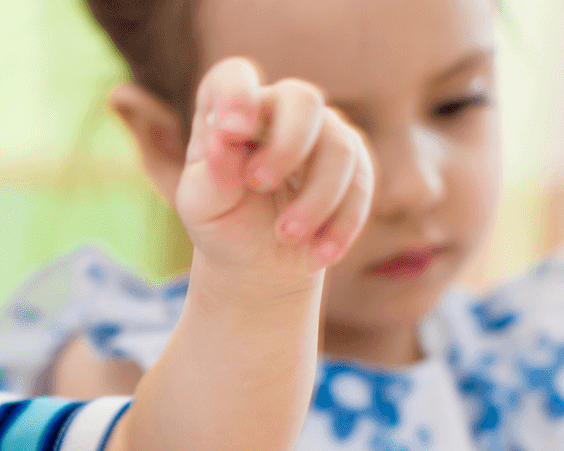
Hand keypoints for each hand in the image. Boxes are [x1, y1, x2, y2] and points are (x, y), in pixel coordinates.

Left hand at [175, 57, 372, 292]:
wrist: (258, 261)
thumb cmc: (222, 224)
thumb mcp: (203, 208)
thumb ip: (211, 176)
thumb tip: (222, 140)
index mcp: (230, 112)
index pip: (234, 76)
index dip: (236, 94)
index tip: (232, 130)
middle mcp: (278, 111)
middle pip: (302, 98)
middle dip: (288, 145)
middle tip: (260, 185)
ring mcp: (320, 133)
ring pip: (338, 145)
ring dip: (315, 198)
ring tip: (287, 236)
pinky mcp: (352, 165)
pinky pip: (361, 182)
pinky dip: (343, 221)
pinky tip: (322, 252)